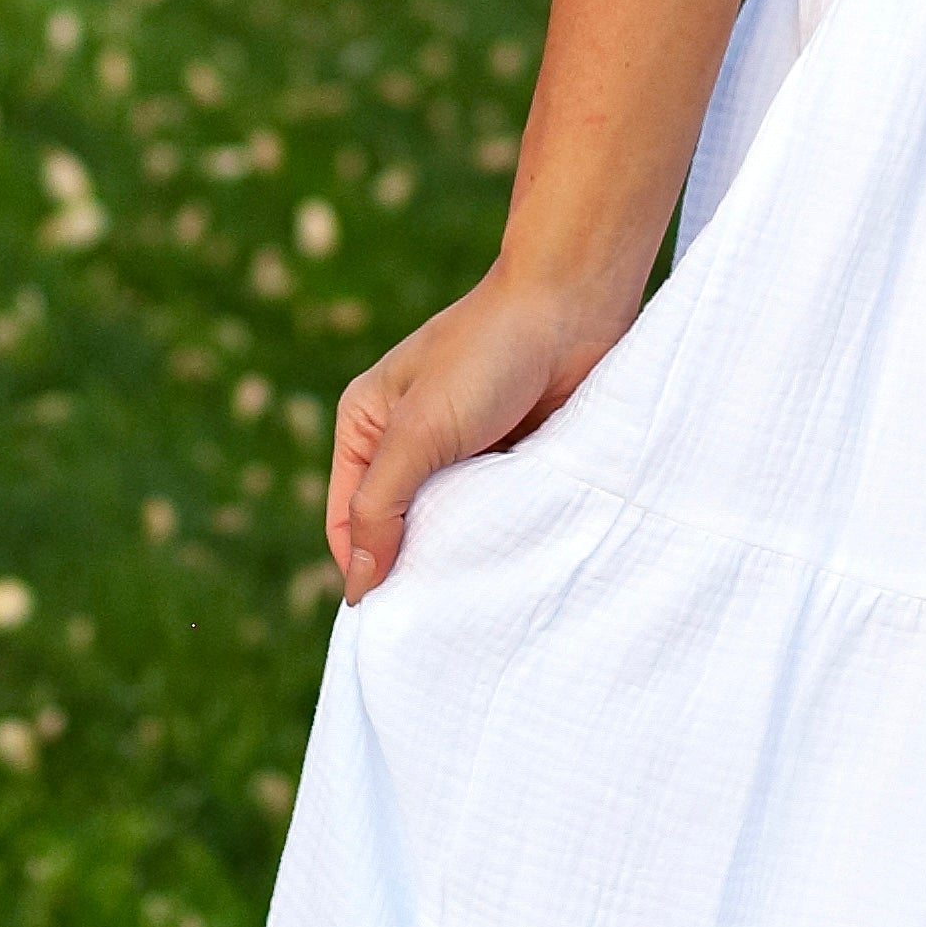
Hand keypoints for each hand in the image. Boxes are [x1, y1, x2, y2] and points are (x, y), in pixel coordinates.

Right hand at [327, 259, 636, 600]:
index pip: (349, 522)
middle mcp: (410, 443)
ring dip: (468, 556)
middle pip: (402, 530)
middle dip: (419, 568)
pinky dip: (508, 537)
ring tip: (483, 596)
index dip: (365, 569)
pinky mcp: (515, 460)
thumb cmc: (488, 355)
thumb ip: (381, 508)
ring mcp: (466, 453)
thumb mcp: (419, 432)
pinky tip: (519, 564)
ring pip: (455, 528)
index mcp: (366, 427)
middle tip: (443, 621)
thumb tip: (358, 591)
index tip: (394, 619)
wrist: (576, 305)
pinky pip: (502, 515)